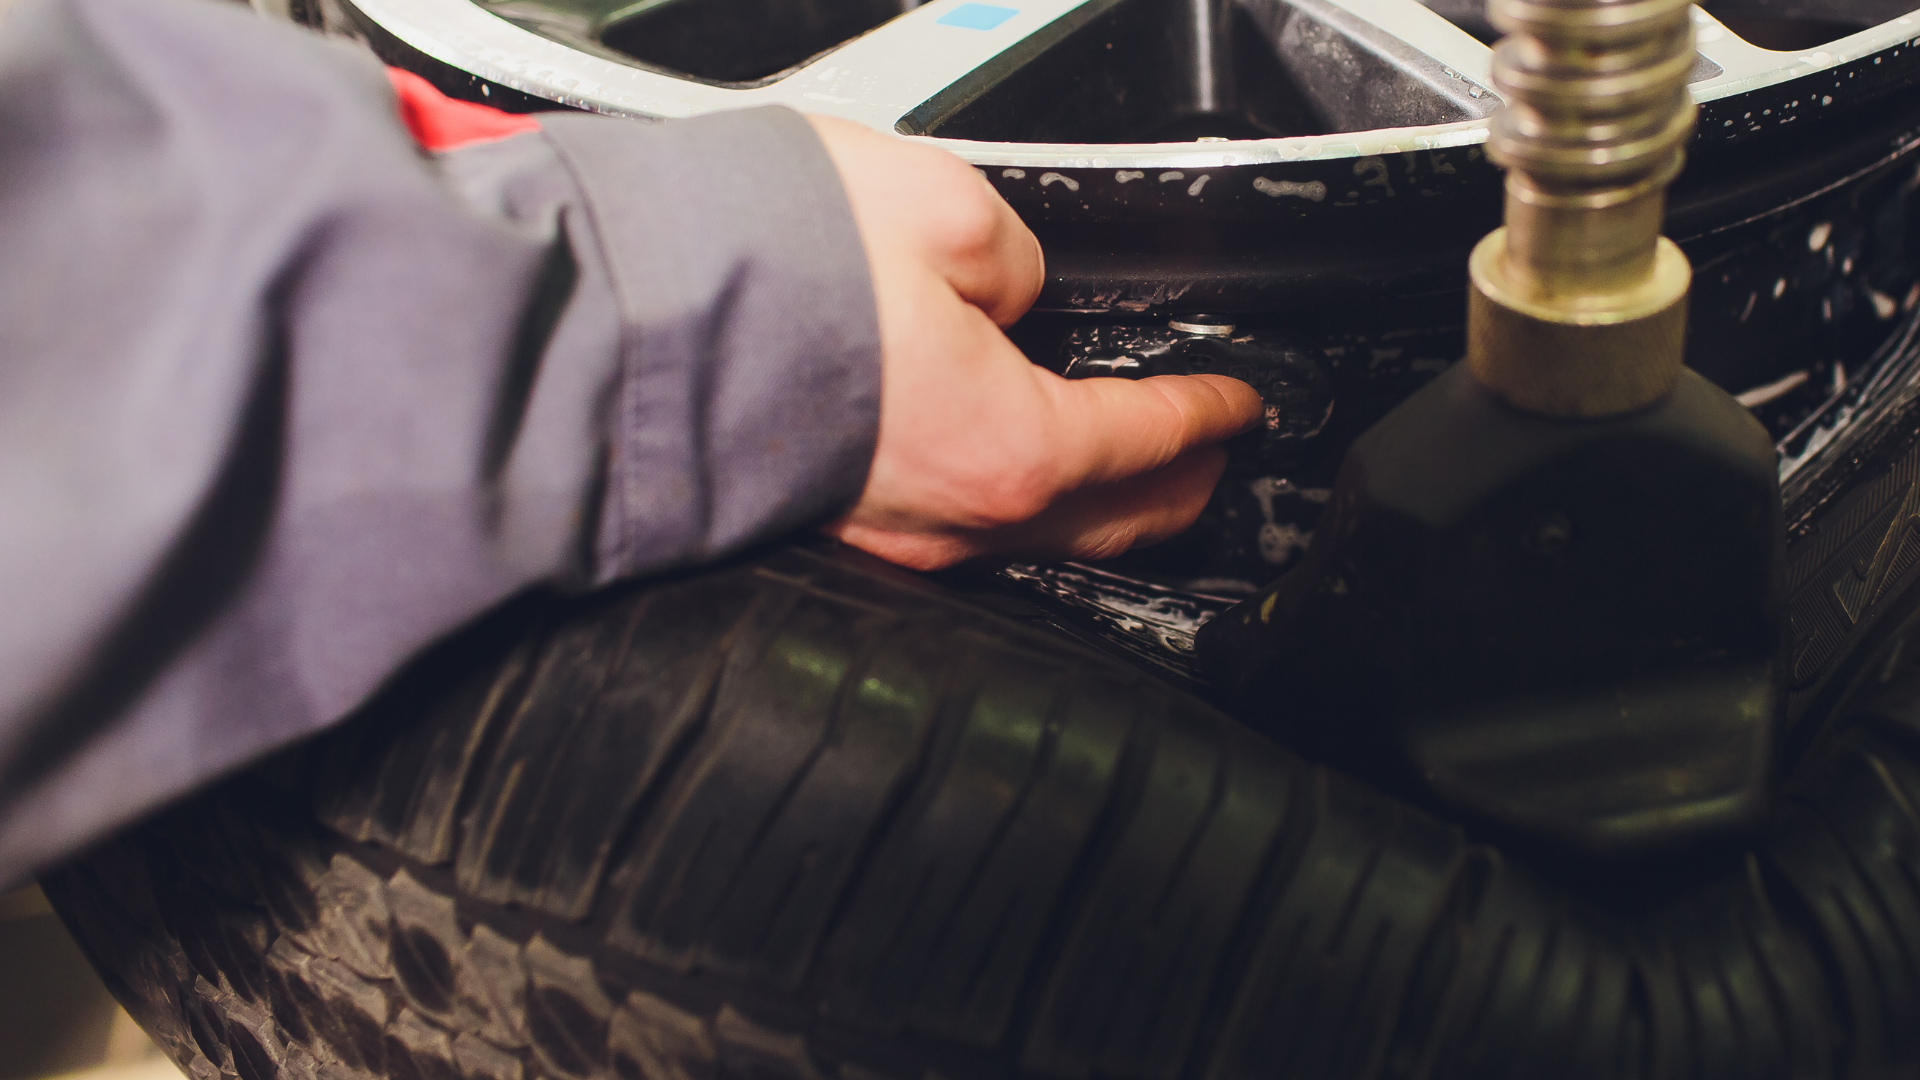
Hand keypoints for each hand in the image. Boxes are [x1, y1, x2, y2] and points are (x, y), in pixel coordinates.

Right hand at [808, 116, 1262, 570]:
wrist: (620, 326)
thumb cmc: (766, 272)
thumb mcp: (943, 211)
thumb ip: (1012, 260)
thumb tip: (1007, 293)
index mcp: (1012, 446)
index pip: (1145, 438)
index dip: (1206, 415)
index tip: (1237, 404)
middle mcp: (958, 518)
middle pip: (1107, 524)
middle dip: (1175, 491)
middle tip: (1209, 462)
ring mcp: (890, 538)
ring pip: (1032, 542)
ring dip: (1093, 509)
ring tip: (1124, 477)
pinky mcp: (830, 528)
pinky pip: (955, 533)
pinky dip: (1007, 507)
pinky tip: (1003, 475)